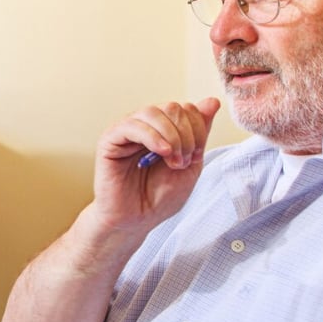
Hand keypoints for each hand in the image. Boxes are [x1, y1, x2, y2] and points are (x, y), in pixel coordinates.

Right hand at [92, 97, 220, 236]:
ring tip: (172, 161)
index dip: (198, 130)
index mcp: (164, 129)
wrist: (135, 220)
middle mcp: (145, 125)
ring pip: (153, 112)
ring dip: (171, 137)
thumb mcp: (190, 164)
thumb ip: (200, 134)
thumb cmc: (159, 197)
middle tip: (182, 161)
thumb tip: (212, 101)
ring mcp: (126, 131)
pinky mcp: (110, 140)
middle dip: (186, 135)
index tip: (194, 157)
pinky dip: (152, 136)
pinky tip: (162, 153)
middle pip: (172, 107)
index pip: (186, 108)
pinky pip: (132, 126)